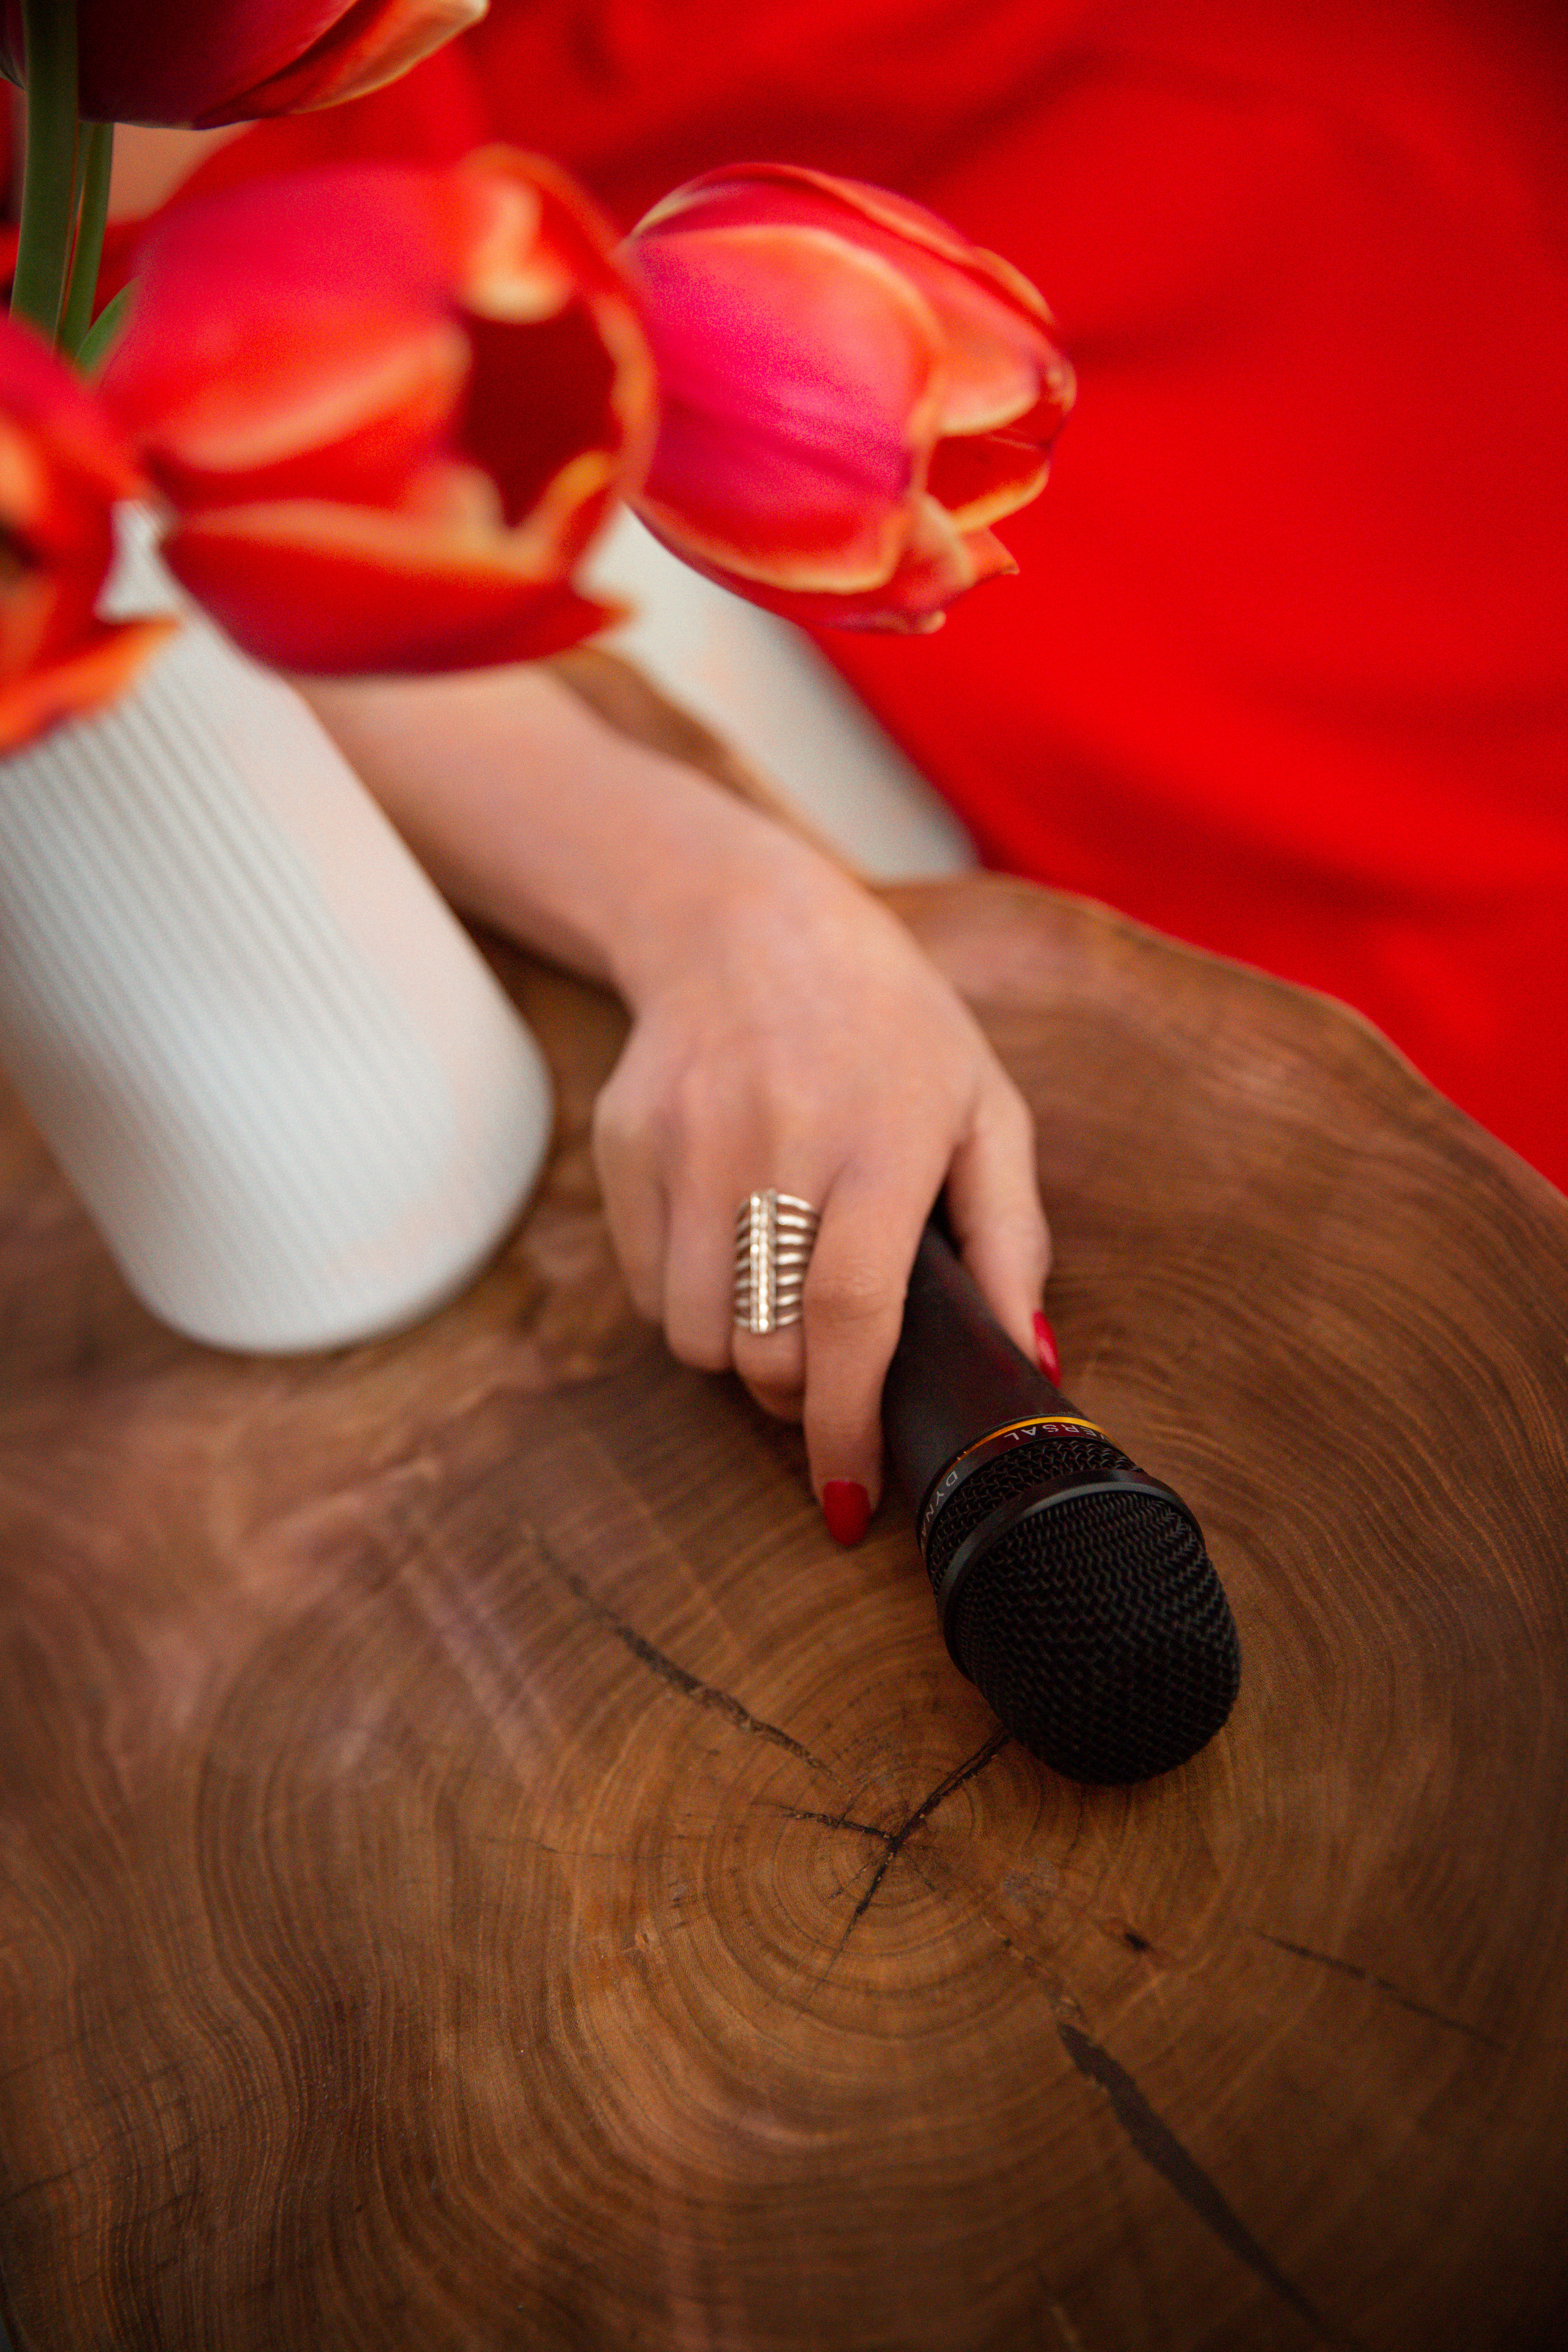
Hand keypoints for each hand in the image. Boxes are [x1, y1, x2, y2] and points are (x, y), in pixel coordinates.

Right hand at [300, 659, 1051, 1536]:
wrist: (746, 924)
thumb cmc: (890, 1026)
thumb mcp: (984, 1109)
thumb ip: (1012, 1239)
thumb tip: (1033, 1364)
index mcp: (885, 1139)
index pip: (853, 1315)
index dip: (848, 1423)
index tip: (849, 1497)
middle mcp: (778, 1140)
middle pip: (763, 1346)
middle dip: (796, 1400)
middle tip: (827, 1380)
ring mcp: (688, 1141)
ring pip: (693, 1334)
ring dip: (738, 1357)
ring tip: (778, 1308)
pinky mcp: (625, 1143)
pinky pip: (646, 1289)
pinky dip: (689, 1305)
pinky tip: (729, 1250)